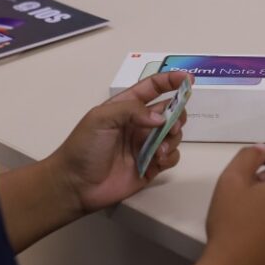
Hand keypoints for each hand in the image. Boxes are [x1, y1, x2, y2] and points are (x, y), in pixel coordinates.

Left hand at [48, 71, 189, 213]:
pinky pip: (172, 157)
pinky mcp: (151, 167)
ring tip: (160, 149)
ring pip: (174, 134)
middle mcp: (139, 124)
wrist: (75, 185)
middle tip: (173, 123)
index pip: (153, 88)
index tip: (189, 79)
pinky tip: (158, 160)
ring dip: (173, 137)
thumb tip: (160, 118)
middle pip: (170, 111)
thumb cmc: (84, 147)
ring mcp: (146, 146)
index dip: (171, 81)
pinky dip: (170, 156)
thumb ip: (131, 110)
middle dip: (178, 113)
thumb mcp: (101, 118)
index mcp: (126, 107)